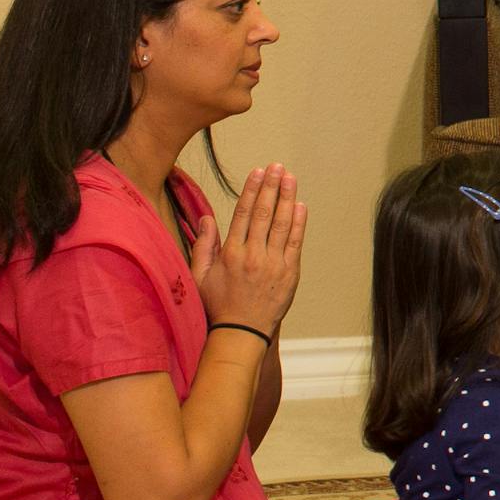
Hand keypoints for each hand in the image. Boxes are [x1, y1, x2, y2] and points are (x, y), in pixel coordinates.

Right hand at [194, 162, 304, 333]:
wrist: (242, 333)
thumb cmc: (218, 305)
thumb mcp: (200, 277)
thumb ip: (203, 246)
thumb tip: (207, 218)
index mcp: (231, 253)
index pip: (243, 213)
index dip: (251, 190)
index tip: (257, 172)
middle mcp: (253, 255)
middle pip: (264, 213)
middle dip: (271, 187)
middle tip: (277, 167)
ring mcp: (273, 263)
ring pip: (281, 224)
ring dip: (287, 198)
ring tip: (290, 178)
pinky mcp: (290, 273)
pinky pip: (295, 242)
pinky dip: (298, 223)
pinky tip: (300, 206)